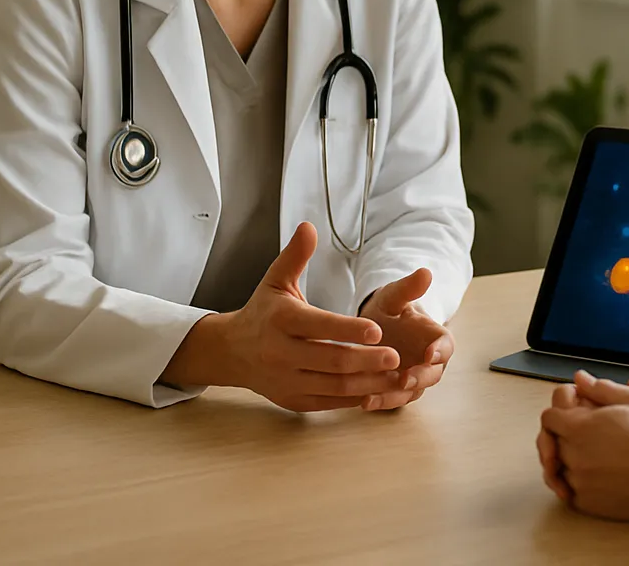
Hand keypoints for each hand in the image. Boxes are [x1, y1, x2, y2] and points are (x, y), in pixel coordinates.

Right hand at [201, 222, 412, 411]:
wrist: (232, 352)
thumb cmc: (263, 312)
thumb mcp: (275, 281)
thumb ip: (295, 256)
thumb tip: (310, 226)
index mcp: (282, 320)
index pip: (320, 326)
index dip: (349, 329)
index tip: (378, 329)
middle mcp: (282, 353)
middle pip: (331, 360)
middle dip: (366, 360)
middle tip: (396, 357)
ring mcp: (287, 380)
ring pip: (334, 386)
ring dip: (367, 383)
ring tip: (396, 376)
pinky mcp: (294, 400)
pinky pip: (329, 402)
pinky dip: (354, 399)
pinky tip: (378, 391)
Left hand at [358, 268, 454, 410]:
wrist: (374, 327)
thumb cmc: (389, 310)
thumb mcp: (394, 297)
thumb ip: (409, 288)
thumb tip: (425, 272)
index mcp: (436, 339)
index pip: (446, 347)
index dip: (440, 351)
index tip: (430, 354)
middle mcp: (429, 363)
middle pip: (431, 375)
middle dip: (419, 378)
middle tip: (404, 379)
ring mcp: (413, 378)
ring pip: (410, 392)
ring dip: (395, 396)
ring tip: (376, 396)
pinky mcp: (395, 391)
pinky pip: (391, 399)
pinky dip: (381, 402)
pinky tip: (364, 402)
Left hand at [539, 371, 628, 520]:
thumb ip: (601, 388)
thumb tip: (579, 378)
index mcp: (578, 427)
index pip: (549, 418)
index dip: (561, 414)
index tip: (573, 416)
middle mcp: (573, 454)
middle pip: (552, 443)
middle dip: (564, 437)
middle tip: (585, 438)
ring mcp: (578, 481)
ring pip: (559, 469)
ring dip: (569, 461)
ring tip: (593, 457)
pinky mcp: (585, 502)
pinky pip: (570, 491)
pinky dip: (577, 484)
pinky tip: (596, 476)